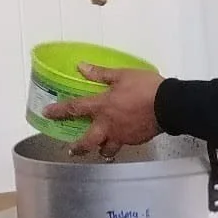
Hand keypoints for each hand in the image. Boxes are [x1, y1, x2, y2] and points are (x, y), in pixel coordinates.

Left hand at [46, 67, 164, 158]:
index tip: (47, 114)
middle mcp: (108, 125)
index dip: (59, 111)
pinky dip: (120, 142)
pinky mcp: (135, 140)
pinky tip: (124, 137)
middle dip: (77, 147)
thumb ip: (101, 74)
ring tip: (100, 148)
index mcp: (103, 107)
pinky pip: (124, 144)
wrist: (170, 105)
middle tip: (72, 150)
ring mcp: (122, 135)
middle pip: (87, 142)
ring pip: (107, 150)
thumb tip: (81, 67)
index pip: (74, 109)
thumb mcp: (123, 75)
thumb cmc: (145, 87)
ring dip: (101, 150)